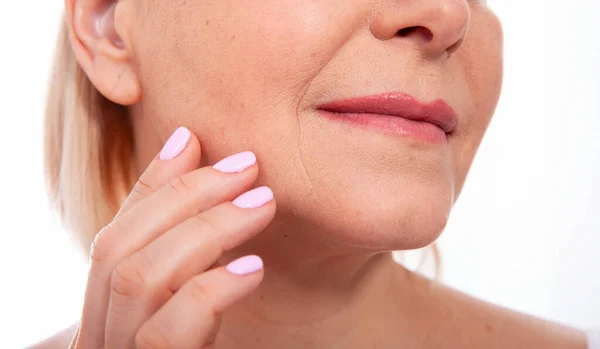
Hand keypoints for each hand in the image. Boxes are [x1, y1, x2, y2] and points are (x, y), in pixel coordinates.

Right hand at [69, 127, 275, 348]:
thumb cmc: (202, 345)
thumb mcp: (190, 292)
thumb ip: (187, 240)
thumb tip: (188, 145)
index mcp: (105, 309)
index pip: (115, 234)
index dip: (153, 182)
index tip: (194, 138)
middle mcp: (98, 333)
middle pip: (119, 247)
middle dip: (186, 196)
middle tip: (247, 167)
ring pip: (139, 278)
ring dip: (208, 230)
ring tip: (262, 204)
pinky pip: (168, 331)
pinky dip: (213, 289)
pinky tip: (253, 268)